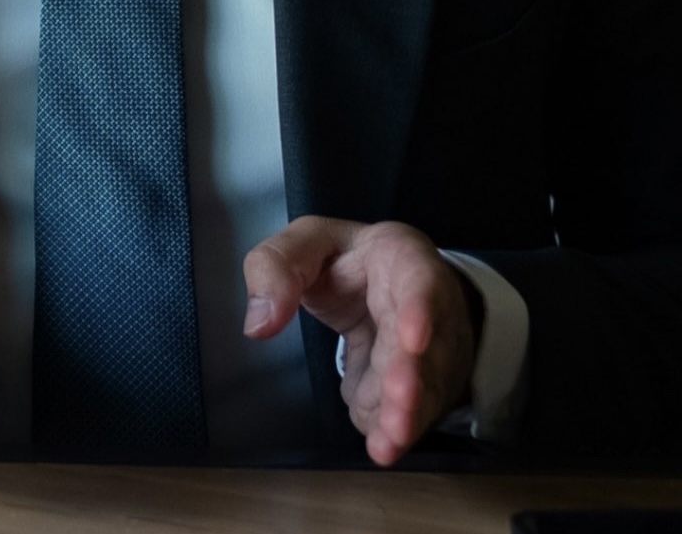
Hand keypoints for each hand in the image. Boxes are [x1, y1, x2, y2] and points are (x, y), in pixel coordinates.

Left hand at [243, 216, 477, 465]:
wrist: (383, 285)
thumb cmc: (344, 261)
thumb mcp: (304, 245)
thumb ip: (275, 268)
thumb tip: (258, 325)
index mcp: (399, 255)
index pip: (416, 276)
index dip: (419, 308)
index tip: (412, 339)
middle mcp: (428, 302)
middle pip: (422, 341)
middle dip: (409, 377)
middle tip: (396, 407)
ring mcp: (432, 347)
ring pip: (423, 383)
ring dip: (404, 413)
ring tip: (384, 442)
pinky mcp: (423, 383)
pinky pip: (413, 409)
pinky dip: (394, 427)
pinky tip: (380, 445)